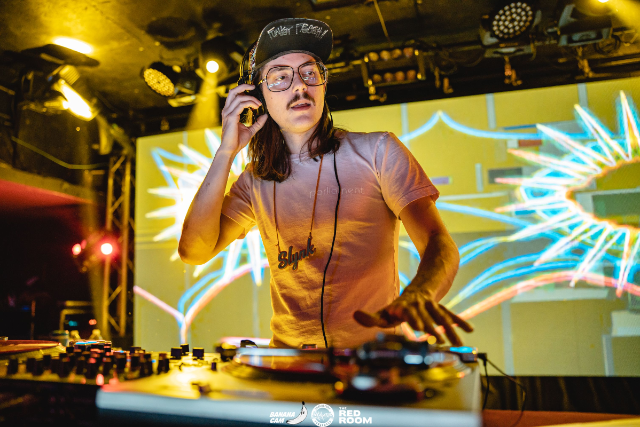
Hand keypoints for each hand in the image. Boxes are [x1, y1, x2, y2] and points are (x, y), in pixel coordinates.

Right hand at [220, 84, 267, 154]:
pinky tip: (256, 107)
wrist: (230, 150)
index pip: (234, 95)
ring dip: (251, 98)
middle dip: (243, 86)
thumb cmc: (237, 141)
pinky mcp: (231, 117)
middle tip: (254, 87)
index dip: (243, 91)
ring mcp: (228, 113)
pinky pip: (241, 105)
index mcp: (229, 111)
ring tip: (259, 104)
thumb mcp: (250, 130)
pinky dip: (249, 103)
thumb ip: (258, 123)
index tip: (254, 93)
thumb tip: (265, 115)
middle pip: (233, 91)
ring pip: (238, 97)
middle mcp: (227, 110)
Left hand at [353, 289, 472, 345]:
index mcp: (404, 306)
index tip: (412, 324)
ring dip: (450, 329)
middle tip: (436, 340)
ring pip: (441, 316)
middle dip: (431, 326)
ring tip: (457, 343)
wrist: (420, 288)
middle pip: (425, 316)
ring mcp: (432, 305)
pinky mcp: (442, 308)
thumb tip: (356, 315)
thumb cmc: (398, 308)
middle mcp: (419, 304)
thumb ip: (371, 317)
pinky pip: (452, 315)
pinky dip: (460, 322)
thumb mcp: (384, 312)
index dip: (408, 316)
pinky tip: (470, 330)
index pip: (405, 311)